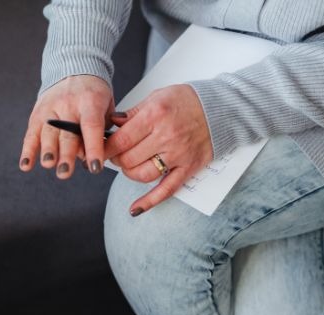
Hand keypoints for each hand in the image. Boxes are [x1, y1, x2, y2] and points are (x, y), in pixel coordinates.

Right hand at [20, 75, 113, 178]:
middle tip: (65, 171)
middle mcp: (68, 104)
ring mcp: (50, 109)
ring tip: (49, 164)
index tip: (96, 166)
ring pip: (48, 133)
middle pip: (67, 132)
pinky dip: (27, 151)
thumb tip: (88, 159)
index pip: (92, 126)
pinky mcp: (37, 114)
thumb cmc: (93, 95)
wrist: (74, 69)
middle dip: (66, 154)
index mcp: (90, 101)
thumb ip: (100, 132)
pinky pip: (31, 134)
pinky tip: (26, 164)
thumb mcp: (106, 107)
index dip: (93, 147)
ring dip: (48, 151)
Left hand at [105, 84, 212, 214]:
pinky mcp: (188, 168)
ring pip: (143, 175)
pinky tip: (134, 210)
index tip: (100, 149)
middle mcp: (166, 136)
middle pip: (129, 159)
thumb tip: (112, 124)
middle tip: (117, 154)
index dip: (106, 148)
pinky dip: (149, 202)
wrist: (223, 108)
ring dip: (130, 173)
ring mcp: (178, 155)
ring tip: (129, 165)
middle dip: (117, 159)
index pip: (121, 140)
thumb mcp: (158, 96)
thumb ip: (133, 113)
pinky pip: (166, 190)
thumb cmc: (188, 100)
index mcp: (155, 116)